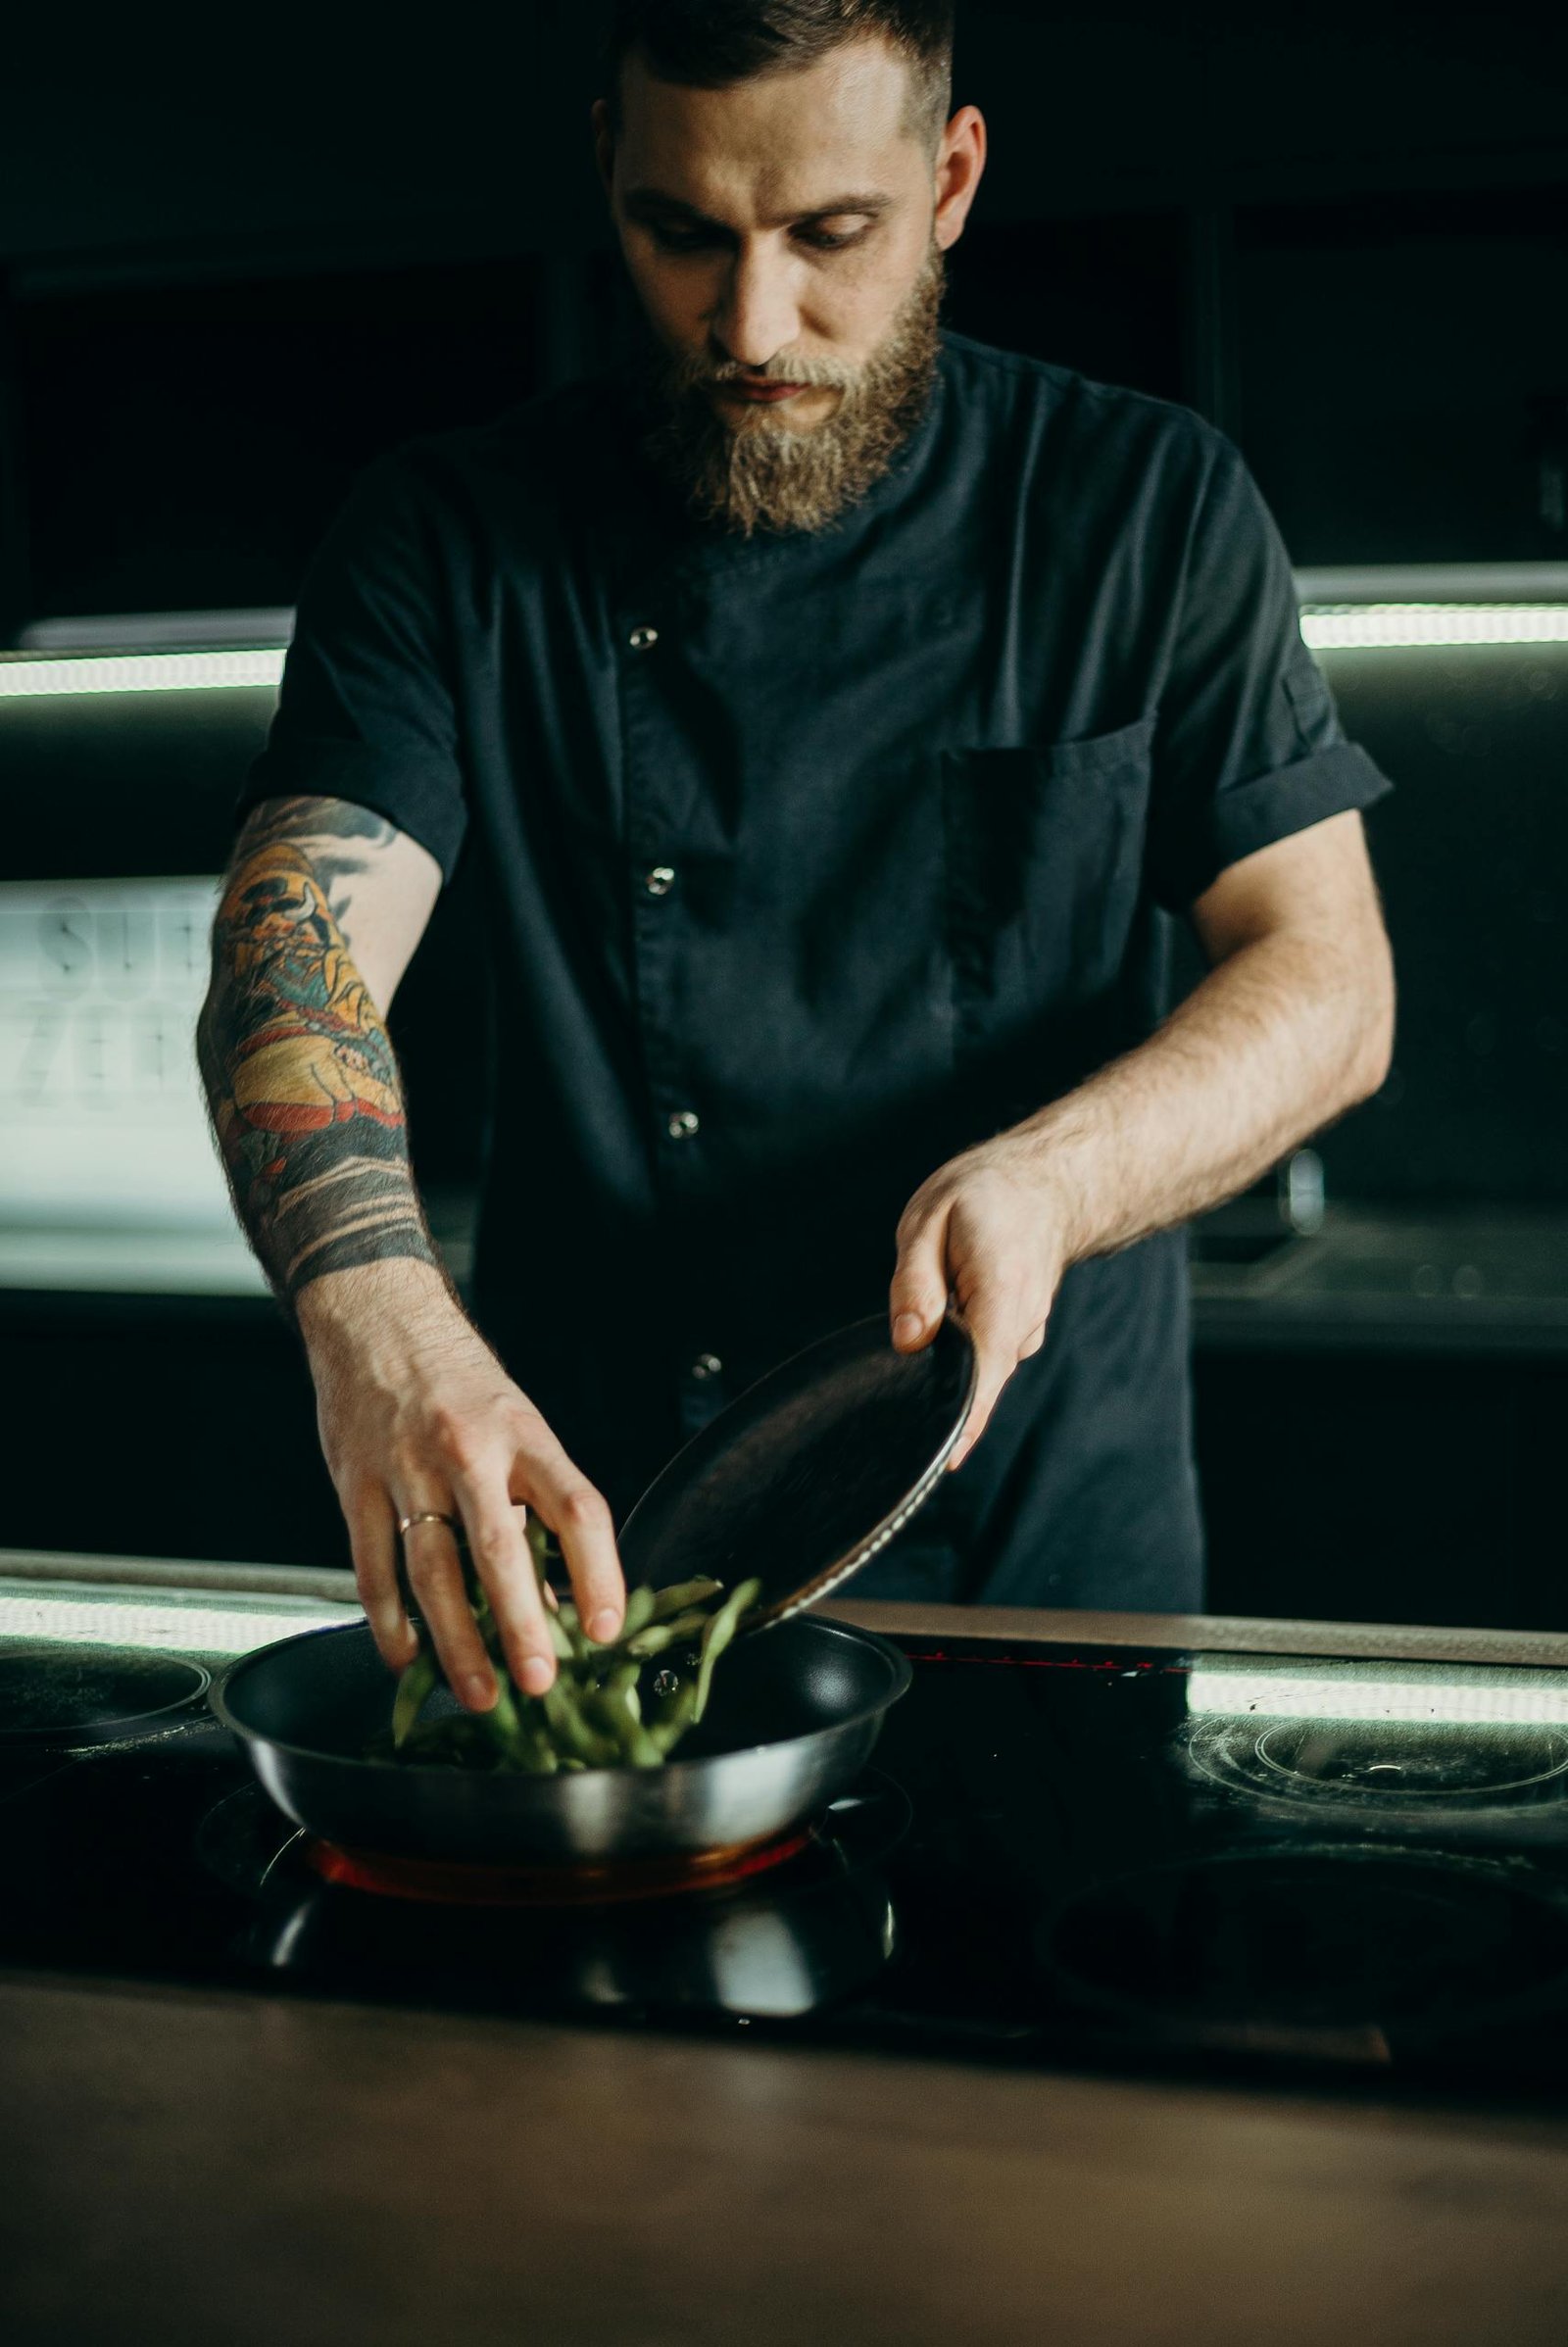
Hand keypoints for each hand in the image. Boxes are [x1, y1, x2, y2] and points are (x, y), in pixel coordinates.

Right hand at [297, 1263, 624, 1709]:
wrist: (377, 1319)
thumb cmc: (460, 1382)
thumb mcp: (517, 1428)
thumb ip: (534, 1510)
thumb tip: (553, 1605)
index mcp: (525, 1435)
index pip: (577, 1507)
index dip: (598, 1571)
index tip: (607, 1627)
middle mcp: (469, 1451)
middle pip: (501, 1549)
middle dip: (522, 1625)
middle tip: (540, 1683)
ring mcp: (407, 1469)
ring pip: (432, 1571)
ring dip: (456, 1642)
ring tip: (480, 1693)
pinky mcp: (355, 1484)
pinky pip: (372, 1567)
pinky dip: (389, 1621)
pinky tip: (407, 1657)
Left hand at [888, 1137, 1072, 1469]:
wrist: (1044, 1184)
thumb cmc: (982, 1195)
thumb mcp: (929, 1220)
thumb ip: (914, 1282)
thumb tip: (909, 1341)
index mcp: (1000, 1291)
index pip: (984, 1369)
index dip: (964, 1418)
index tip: (942, 1460)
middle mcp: (1021, 1321)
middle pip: (978, 1380)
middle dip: (940, 1400)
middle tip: (894, 1418)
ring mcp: (1025, 1331)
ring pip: (977, 1369)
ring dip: (945, 1368)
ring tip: (919, 1339)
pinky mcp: (1018, 1335)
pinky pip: (982, 1358)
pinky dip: (958, 1356)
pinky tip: (939, 1333)